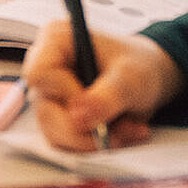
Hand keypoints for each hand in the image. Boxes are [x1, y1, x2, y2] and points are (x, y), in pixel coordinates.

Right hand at [22, 22, 185, 151]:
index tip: (94, 102)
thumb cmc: (138, 65)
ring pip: (55, 134)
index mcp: (55, 41)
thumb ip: (107, 96)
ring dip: (95, 140)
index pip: (39, 73)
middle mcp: (46, 68)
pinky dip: (94, 146)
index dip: (65, 93)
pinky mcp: (57, 119)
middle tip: (123, 129)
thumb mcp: (131, 77)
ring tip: (128, 129)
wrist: (148, 80)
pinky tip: (120, 133)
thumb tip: (77, 118)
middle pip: (46, 111)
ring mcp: (49, 96)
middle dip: (86, 129)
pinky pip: (66, 145)